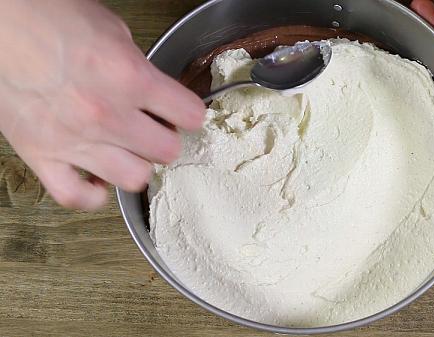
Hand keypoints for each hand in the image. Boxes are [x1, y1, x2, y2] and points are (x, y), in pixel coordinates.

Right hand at [0, 0, 204, 209]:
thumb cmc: (48, 16)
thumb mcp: (113, 31)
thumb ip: (139, 67)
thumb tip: (156, 91)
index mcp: (129, 77)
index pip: (189, 114)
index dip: (190, 113)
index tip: (184, 114)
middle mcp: (106, 114)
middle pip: (167, 151)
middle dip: (166, 140)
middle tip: (156, 131)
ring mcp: (74, 140)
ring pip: (133, 178)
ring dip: (137, 165)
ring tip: (129, 152)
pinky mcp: (42, 156)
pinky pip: (76, 197)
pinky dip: (92, 194)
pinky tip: (97, 178)